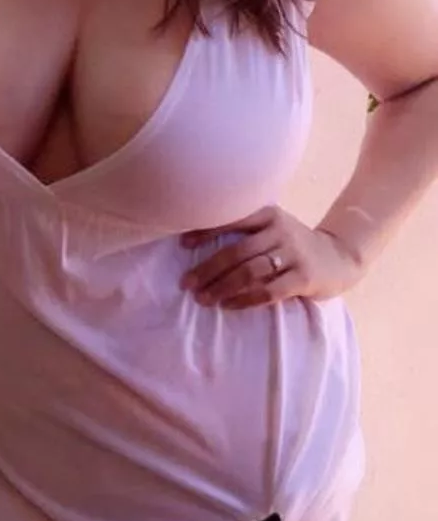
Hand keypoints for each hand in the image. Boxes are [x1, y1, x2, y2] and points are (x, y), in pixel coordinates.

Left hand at [179, 206, 363, 309]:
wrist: (339, 257)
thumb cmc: (292, 243)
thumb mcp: (273, 226)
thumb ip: (245, 228)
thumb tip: (194, 238)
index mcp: (268, 214)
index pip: (231, 219)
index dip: (205, 231)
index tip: (181, 244)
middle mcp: (280, 231)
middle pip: (236, 252)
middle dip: (207, 269)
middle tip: (186, 283)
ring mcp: (294, 255)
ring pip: (249, 273)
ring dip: (222, 287)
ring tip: (202, 298)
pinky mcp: (304, 278)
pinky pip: (268, 292)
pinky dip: (245, 300)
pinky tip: (228, 306)